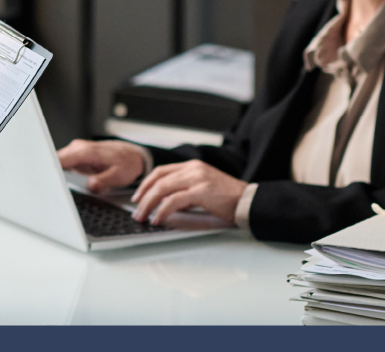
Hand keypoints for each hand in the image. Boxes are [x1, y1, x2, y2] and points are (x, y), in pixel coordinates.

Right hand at [56, 139, 145, 192]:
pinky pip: (61, 163)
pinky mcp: (75, 155)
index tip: (44, 180)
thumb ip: (103, 181)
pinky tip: (59, 182)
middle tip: (47, 190)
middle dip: (49, 174)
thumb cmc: (125, 164)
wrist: (130, 155)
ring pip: (56, 162)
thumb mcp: (118, 176)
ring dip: (53, 173)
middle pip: (54, 160)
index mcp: (86, 152)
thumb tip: (91, 186)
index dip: (49, 170)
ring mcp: (75, 151)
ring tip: (52, 187)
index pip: (59, 159)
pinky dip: (58, 172)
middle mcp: (77, 148)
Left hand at [131, 160, 247, 225]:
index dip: (146, 184)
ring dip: (149, 204)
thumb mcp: (204, 188)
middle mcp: (193, 169)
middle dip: (143, 197)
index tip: (137, 196)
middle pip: (158, 180)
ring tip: (143, 217)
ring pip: (162, 189)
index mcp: (192, 166)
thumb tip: (168, 203)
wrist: (249, 201)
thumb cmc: (229, 198)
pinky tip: (158, 219)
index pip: (161, 171)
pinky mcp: (201, 191)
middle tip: (136, 211)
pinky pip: (174, 201)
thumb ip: (186, 191)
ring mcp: (197, 179)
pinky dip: (162, 211)